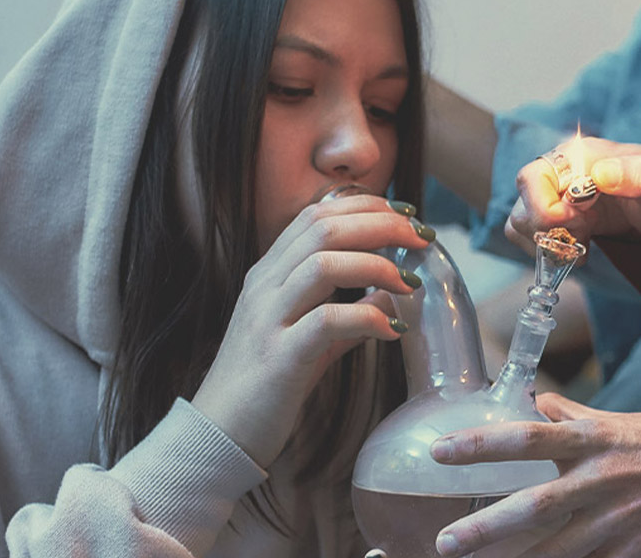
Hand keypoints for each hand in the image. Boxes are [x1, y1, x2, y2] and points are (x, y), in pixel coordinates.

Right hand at [191, 193, 431, 467]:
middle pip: (324, 227)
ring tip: (410, 283)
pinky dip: (367, 318)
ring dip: (377, 265)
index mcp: (269, 274)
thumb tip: (393, 296)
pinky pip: (326, 321)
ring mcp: (268, 319)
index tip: (407, 216)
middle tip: (422, 238)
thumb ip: (347, 312)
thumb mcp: (308, 337)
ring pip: (322, 264)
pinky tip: (393, 330)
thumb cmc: (266, 384)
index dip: (366, 206)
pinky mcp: (279, 358)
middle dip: (381, 224)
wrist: (219, 434)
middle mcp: (265, 287)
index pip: (316, 215)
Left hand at [429, 393, 640, 557]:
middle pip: (534, 507)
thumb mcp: (621, 420)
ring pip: (557, 551)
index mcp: (593, 441)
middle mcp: (599, 480)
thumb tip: (538, 402)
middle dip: (487, 528)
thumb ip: (574, 416)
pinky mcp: (635, 551)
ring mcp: (617, 521)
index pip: (526, 439)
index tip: (439, 451)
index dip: (481, 446)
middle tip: (446, 542)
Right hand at [504, 137, 640, 250]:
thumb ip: (636, 174)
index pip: (533, 178)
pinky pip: (532, 238)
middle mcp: (560, 173)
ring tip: (585, 245)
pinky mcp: (560, 220)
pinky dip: (549, 252)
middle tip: (585, 237)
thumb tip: (601, 173)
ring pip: (521, 223)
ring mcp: (558, 198)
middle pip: (522, 203)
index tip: (578, 223)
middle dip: (547, 230)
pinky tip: (580, 251)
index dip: (545, 208)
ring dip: (547, 244)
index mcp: (578, 155)